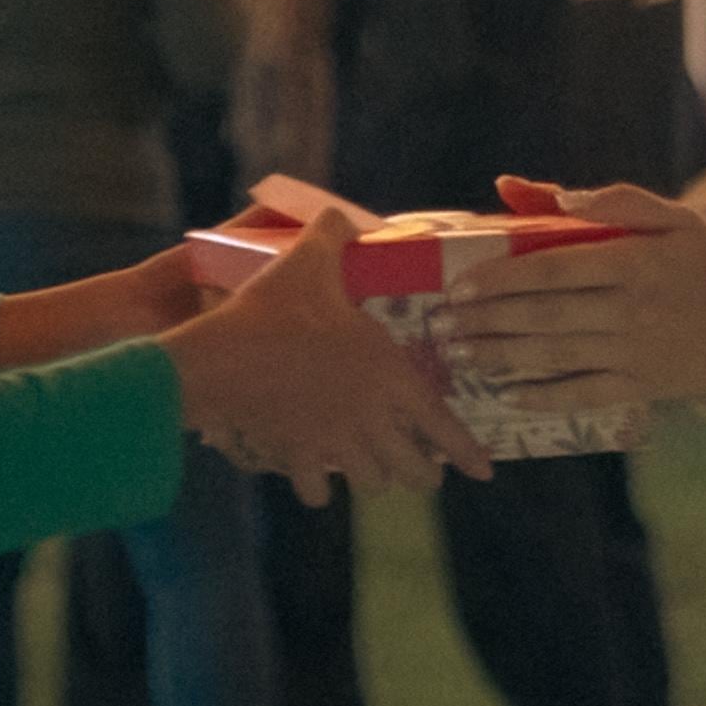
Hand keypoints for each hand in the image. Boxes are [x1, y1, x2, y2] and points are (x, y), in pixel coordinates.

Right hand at [159, 208, 491, 503]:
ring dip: (375, 477)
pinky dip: (320, 488)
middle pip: (412, 468)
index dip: (466, 451)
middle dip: (423, 473)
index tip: (485, 472)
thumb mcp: (309, 261)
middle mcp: (369, 416)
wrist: (220, 358)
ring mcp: (332, 441)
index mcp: (387, 373)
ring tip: (374, 470)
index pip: (440, 422)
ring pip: (371, 482)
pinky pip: (316, 489)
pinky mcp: (295, 455)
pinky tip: (317, 479)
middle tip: (426, 472)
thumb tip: (342, 216)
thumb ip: (333, 235)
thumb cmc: (274, 310)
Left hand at [434, 179, 705, 410]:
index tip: (459, 284)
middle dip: (486, 321)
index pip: (554, 269)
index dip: (501, 278)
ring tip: (458, 355)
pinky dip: (542, 397)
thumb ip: (618, 202)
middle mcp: (631, 311)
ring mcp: (635, 354)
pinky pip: (582, 394)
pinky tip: (506, 394)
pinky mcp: (641, 388)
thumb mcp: (679, 220)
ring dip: (499, 357)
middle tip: (441, 324)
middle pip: (543, 316)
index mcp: (635, 263)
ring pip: (554, 356)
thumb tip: (555, 194)